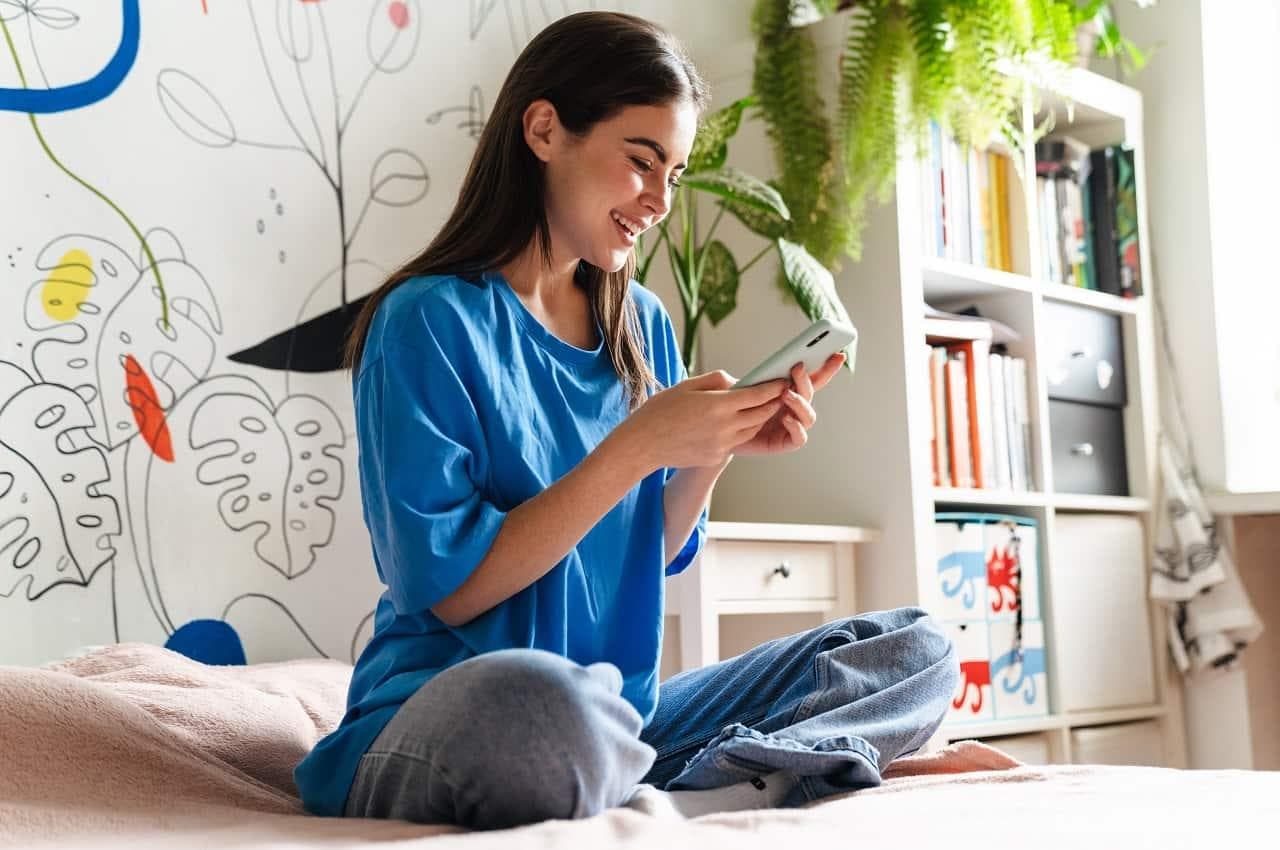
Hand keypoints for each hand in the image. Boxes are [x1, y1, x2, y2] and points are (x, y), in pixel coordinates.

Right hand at [618, 370, 788, 471]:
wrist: (643, 444)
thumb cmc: (660, 411)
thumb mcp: (687, 386)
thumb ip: (716, 381)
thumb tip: (738, 381)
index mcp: (718, 405)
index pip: (758, 395)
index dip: (774, 388)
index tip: (783, 381)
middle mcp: (724, 427)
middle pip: (761, 414)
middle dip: (772, 403)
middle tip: (779, 394)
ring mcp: (722, 445)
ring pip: (752, 430)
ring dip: (758, 418)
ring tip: (759, 408)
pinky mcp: (716, 456)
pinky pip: (737, 442)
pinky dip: (742, 431)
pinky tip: (736, 423)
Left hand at [731, 352, 845, 456]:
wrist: (719, 435)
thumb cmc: (732, 409)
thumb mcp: (740, 387)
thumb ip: (756, 378)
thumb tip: (768, 370)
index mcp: (788, 390)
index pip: (812, 377)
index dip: (827, 367)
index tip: (837, 354)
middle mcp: (794, 407)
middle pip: (811, 392)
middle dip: (807, 379)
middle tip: (796, 367)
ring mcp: (792, 425)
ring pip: (808, 415)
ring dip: (800, 402)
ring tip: (786, 394)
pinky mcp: (785, 442)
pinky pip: (800, 437)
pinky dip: (796, 427)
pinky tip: (786, 418)